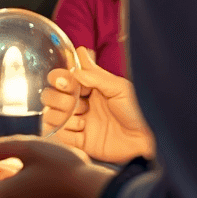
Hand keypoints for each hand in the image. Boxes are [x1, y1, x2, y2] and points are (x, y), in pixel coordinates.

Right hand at [42, 47, 154, 163]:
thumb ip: (96, 75)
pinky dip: (67, 132)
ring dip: (61, 115)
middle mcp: (80, 103)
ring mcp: (79, 122)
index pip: (61, 78)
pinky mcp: (80, 141)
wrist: (147, 140)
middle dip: (57, 98)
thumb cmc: (139, 111)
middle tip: (75, 103)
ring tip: (81, 118)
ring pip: (50, 115)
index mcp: (89, 88)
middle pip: (49, 96)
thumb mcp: (120, 88)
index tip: (66, 82)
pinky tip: (83, 131)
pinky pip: (59, 135)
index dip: (59, 78)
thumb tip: (78, 56)